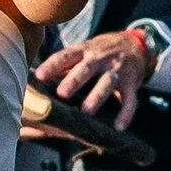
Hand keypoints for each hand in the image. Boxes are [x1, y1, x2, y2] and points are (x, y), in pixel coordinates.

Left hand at [36, 29, 150, 128]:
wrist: (136, 44)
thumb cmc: (101, 51)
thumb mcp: (84, 51)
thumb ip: (65, 64)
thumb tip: (34, 79)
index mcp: (85, 50)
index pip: (66, 56)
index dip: (52, 65)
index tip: (39, 76)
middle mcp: (101, 58)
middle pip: (86, 68)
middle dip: (74, 80)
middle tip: (62, 93)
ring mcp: (117, 69)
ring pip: (107, 82)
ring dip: (96, 96)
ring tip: (86, 111)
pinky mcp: (132, 82)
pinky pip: (130, 99)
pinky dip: (126, 113)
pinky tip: (118, 126)